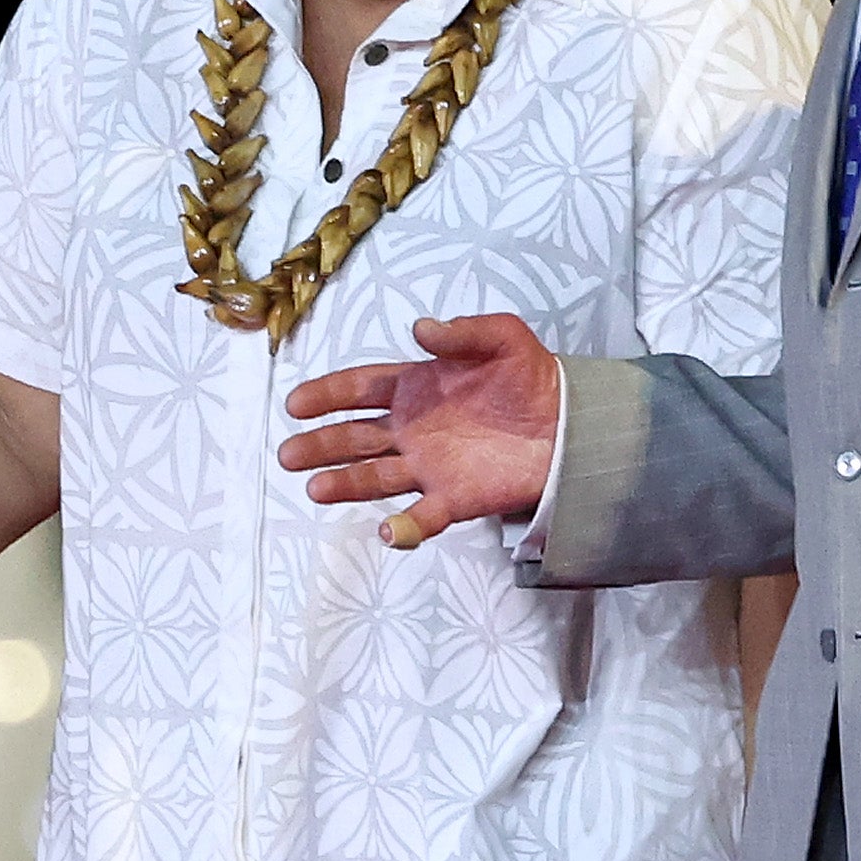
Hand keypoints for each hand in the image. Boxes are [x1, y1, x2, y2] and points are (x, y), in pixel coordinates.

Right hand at [279, 314, 559, 548]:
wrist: (571, 422)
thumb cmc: (530, 376)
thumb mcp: (502, 337)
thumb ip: (462, 332)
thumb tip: (420, 328)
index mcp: (416, 387)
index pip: (361, 389)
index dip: (327, 396)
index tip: (296, 403)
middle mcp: (412, 429)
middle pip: (355, 438)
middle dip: (321, 446)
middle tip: (289, 454)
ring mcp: (429, 466)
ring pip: (376, 478)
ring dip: (346, 484)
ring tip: (315, 488)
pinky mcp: (455, 499)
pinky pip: (423, 518)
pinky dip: (405, 528)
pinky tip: (387, 532)